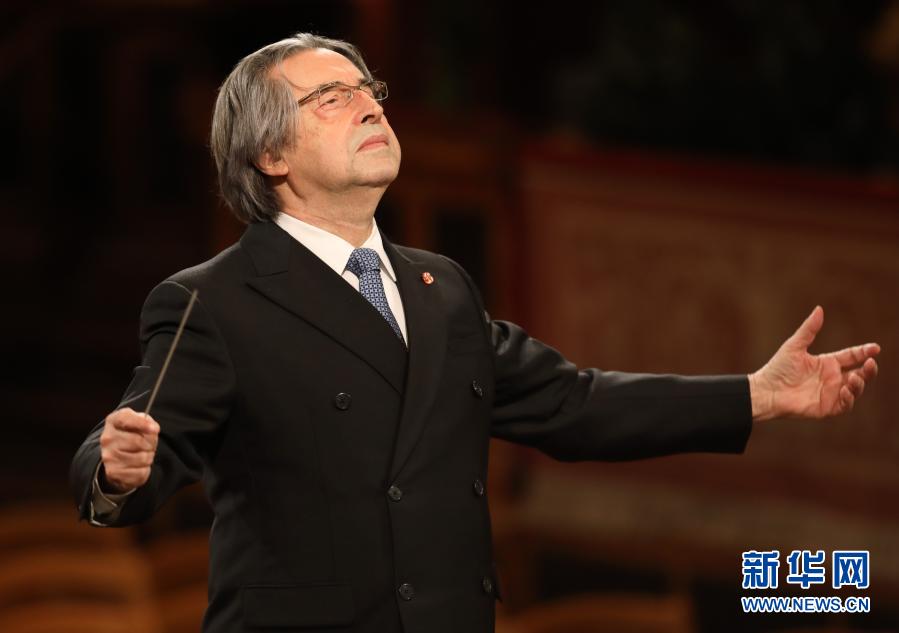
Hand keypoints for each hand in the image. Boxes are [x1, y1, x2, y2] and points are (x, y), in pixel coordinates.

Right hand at [99, 407, 159, 491]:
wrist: (119, 456)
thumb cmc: (132, 435)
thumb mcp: (139, 422)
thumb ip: (147, 422)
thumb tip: (153, 429)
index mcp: (113, 421)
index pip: (125, 419)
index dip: (142, 424)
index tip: (154, 429)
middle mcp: (107, 438)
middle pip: (138, 441)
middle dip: (150, 444)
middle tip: (148, 445)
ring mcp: (109, 456)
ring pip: (142, 458)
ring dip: (149, 457)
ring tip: (142, 454)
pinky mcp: (113, 472)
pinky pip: (141, 472)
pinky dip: (144, 469)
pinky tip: (138, 465)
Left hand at [748, 306, 879, 421]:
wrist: (765, 390)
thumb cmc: (778, 368)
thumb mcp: (795, 346)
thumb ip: (809, 329)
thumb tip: (819, 309)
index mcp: (827, 363)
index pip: (851, 356)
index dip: (864, 352)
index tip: (875, 348)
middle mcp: (832, 378)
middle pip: (859, 373)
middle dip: (868, 369)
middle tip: (870, 363)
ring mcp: (831, 393)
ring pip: (856, 389)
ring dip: (860, 383)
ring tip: (855, 377)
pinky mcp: (827, 407)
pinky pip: (845, 405)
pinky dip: (849, 398)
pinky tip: (846, 390)